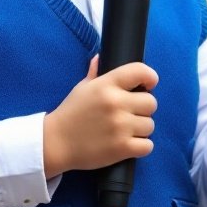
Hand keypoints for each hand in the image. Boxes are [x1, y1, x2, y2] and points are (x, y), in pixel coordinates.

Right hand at [43, 55, 157, 176]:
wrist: (55, 143)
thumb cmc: (70, 114)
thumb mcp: (81, 88)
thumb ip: (95, 73)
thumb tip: (99, 58)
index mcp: (106, 85)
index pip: (140, 71)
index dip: (150, 77)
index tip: (149, 85)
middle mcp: (115, 103)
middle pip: (151, 102)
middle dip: (143, 109)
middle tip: (130, 114)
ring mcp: (120, 126)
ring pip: (150, 125)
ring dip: (141, 129)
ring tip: (126, 131)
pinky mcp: (122, 148)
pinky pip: (148, 145)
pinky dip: (141, 147)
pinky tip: (128, 144)